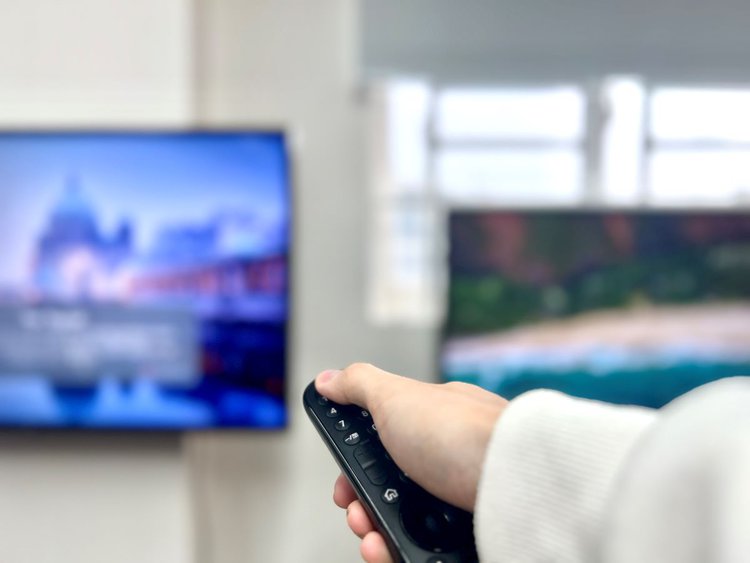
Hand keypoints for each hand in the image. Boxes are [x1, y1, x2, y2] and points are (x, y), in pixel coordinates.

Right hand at [316, 363, 506, 562]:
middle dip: (362, 505)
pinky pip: (429, 548)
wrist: (516, 483)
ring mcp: (460, 499)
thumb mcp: (397, 395)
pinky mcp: (469, 534)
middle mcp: (448, 461)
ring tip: (373, 539)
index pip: (383, 446)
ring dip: (376, 533)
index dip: (356, 466)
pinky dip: (402, 551)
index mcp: (432, 424)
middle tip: (357, 514)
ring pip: (406, 523)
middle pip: (390, 490)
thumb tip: (329, 379)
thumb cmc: (464, 435)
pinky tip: (391, 550)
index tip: (342, 483)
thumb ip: (359, 385)